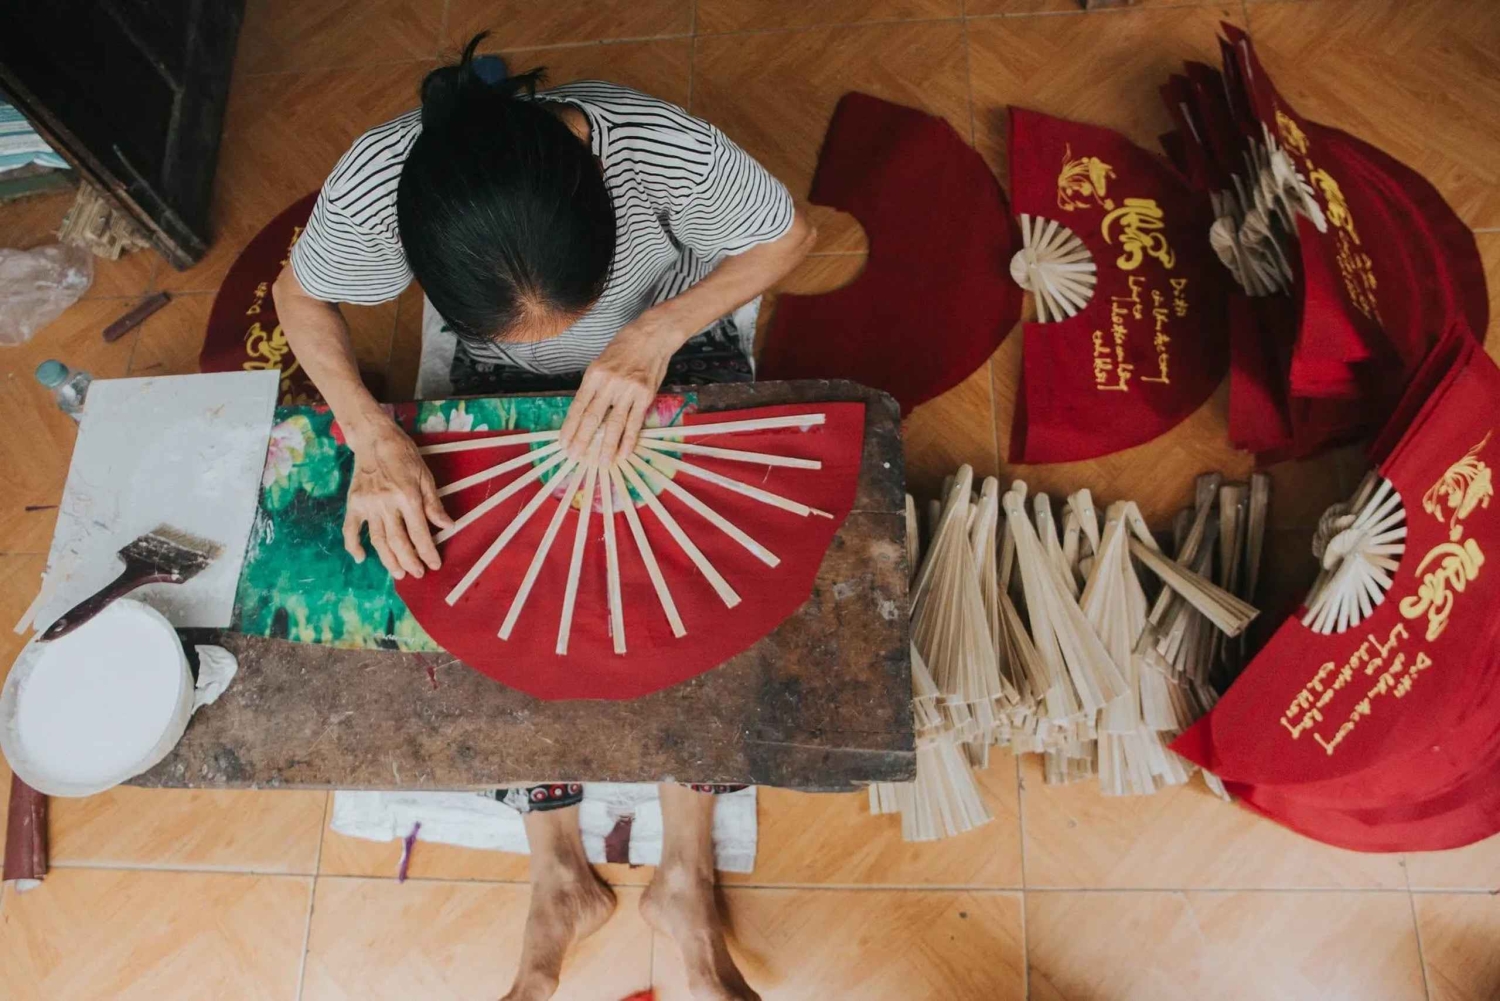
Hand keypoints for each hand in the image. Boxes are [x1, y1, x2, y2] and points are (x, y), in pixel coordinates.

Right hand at [342, 416, 454, 578]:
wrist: (374, 439)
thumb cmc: (404, 455)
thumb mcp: (425, 476)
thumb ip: (434, 504)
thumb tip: (447, 526)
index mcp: (407, 496)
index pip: (420, 532)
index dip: (428, 552)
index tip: (434, 564)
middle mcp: (386, 503)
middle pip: (398, 541)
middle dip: (410, 561)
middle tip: (418, 573)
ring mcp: (367, 504)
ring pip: (378, 540)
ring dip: (388, 560)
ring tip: (399, 573)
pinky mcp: (353, 503)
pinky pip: (351, 529)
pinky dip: (353, 545)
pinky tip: (361, 558)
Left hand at [559, 314, 679, 463]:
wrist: (651, 336)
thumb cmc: (624, 348)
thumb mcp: (601, 363)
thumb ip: (593, 386)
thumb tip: (584, 412)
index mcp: (594, 375)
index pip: (578, 406)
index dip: (570, 426)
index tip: (563, 442)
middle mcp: (609, 383)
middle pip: (592, 417)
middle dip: (582, 439)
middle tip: (575, 456)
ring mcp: (628, 390)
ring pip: (614, 423)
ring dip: (606, 445)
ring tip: (601, 462)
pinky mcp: (645, 395)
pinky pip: (635, 422)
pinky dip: (629, 439)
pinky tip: (624, 453)